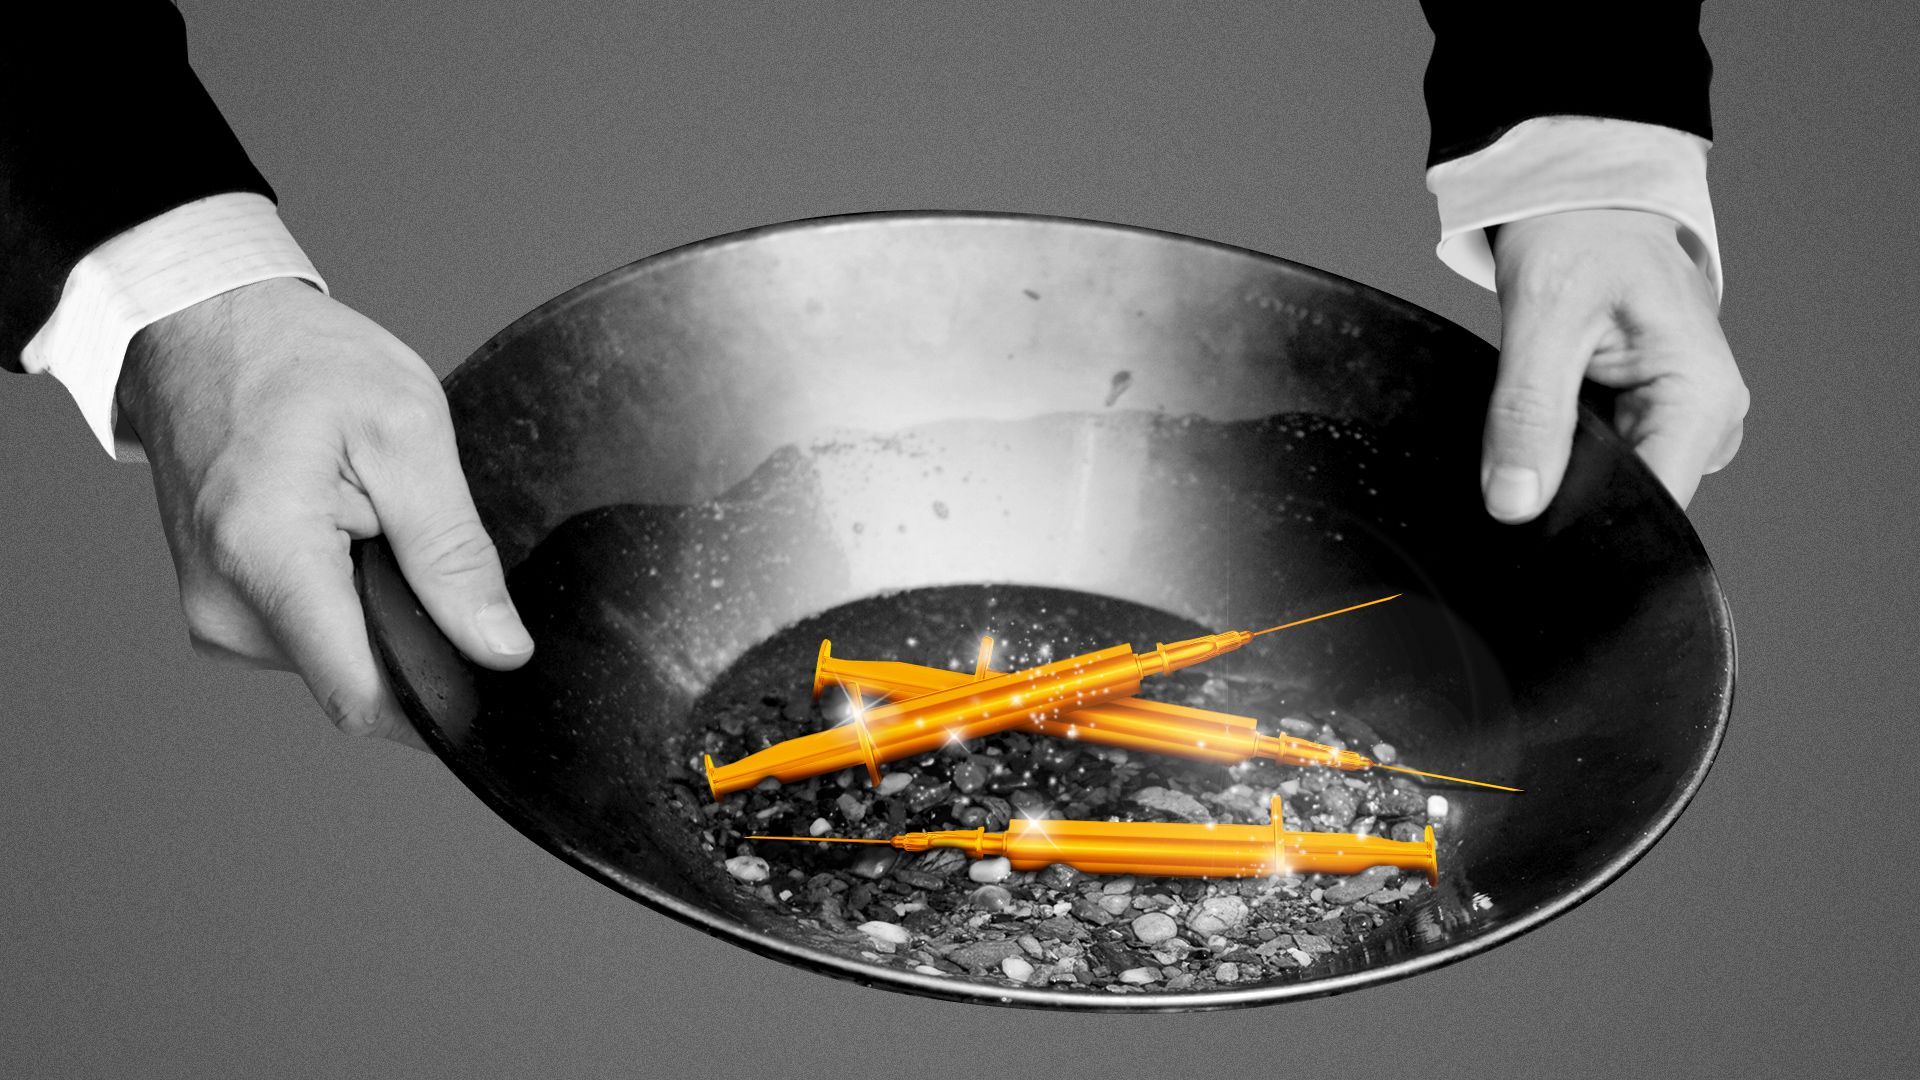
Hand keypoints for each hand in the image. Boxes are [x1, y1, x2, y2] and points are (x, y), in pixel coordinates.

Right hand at [117, 278, 533, 748]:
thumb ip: (454, 552)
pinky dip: (346, 600)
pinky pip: (310, 638)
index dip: (441, 706)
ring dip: (378, 613)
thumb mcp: (406, 431)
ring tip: (375, 526)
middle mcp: (224, 607)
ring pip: (338, 661)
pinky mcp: (220, 613)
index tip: (492, 676)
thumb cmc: (295, 360)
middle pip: (358, 681)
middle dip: (414, 637)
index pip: (363, 699)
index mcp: (267, 557)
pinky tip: (347, 537)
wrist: (200, 332)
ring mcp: (213, 617)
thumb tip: (500, 648)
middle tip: (423, 546)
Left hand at [1481, 208, 1747, 521]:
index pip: (1652, 504)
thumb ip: (1527, 415)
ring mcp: (1683, 423)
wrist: (1586, 203)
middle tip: (1513, 453)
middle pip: (1632, 501)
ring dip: (1565, 469)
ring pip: (1613, 485)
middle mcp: (1708, 419)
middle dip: (1568, 493)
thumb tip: (1514, 503)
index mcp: (1703, 398)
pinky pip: (1606, 461)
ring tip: (1530, 420)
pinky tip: (1542, 423)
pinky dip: (1567, 451)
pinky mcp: (1653, 420)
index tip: (1524, 513)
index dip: (1585, 520)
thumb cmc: (1580, 236)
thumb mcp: (1543, 318)